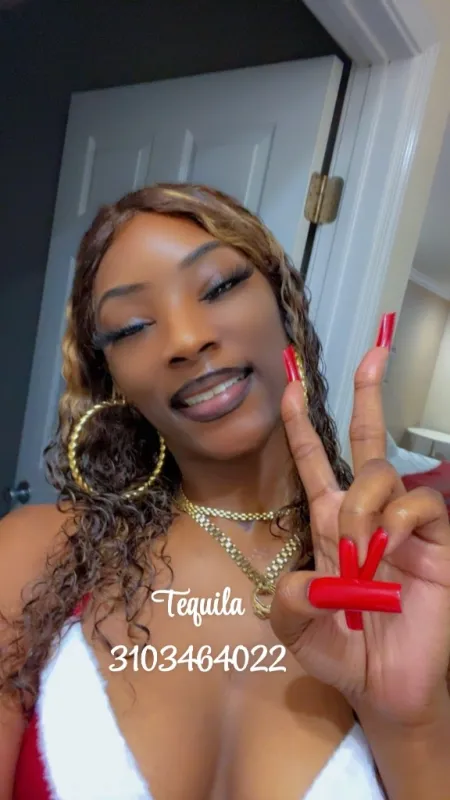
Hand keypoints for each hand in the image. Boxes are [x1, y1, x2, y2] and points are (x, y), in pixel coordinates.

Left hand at [271, 326, 449, 727]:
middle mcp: (367, 514)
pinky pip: (420, 502)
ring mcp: (403, 525)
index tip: (290, 384)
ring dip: (364, 504)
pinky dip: (399, 518)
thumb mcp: (297, 632)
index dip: (302, 425)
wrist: (389, 688)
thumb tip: (307, 579)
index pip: (316, 462)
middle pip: (366, 441)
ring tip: (360, 549)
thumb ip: (286, 605)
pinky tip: (390, 545)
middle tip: (373, 349)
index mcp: (330, 523)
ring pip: (384, 473)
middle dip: (367, 394)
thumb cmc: (344, 652)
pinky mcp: (437, 540)